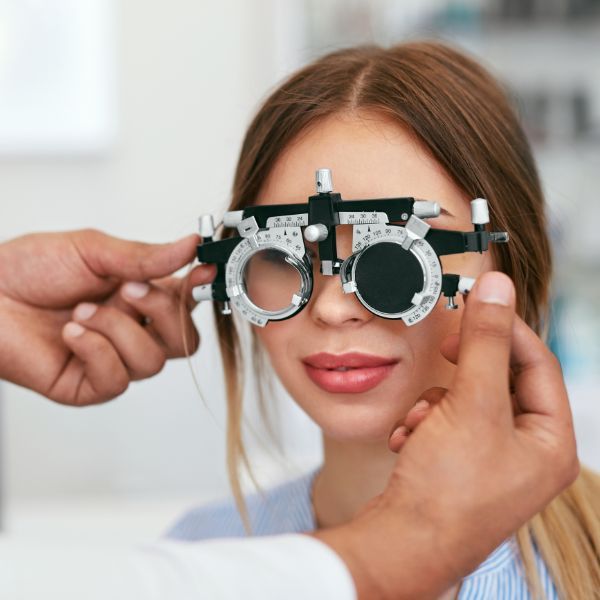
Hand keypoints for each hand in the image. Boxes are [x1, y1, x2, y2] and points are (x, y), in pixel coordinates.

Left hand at [0, 229, 215, 405]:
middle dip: (160, 312)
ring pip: (151, 362)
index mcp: (138, 296)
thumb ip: (144, 256)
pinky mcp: (88, 385)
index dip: (200, 290)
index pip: (186, 303)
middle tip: (127, 289)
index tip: (203, 272)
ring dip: (117, 330)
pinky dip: (97, 351)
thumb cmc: (30, 269)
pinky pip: (117, 380)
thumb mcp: (92, 250)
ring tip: (80, 312)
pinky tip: (72, 334)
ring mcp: (112, 359)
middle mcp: (132, 330)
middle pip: (182, 341)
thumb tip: (190, 246)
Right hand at [315, 272, 577, 599]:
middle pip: (500, 382)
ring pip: (467, 401)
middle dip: (463, 370)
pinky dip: (424, 422)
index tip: (476, 308)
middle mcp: (527, 453)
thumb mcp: (472, 403)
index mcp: (551, 442)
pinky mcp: (460, 466)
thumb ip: (486, 342)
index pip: (538, 364)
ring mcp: (492, 462)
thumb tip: (497, 289)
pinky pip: (447, 423)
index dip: (507, 330)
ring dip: (436, 401)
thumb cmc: (448, 489)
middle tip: (445, 349)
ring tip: (419, 420)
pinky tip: (408, 438)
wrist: (402, 543)